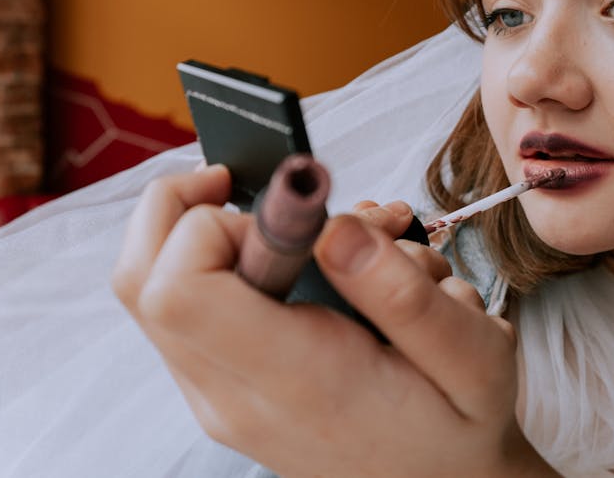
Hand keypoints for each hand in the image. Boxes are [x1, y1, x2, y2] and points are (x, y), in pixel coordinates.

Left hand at [112, 166, 558, 476]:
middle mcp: (236, 395)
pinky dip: (223, 264)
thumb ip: (406, 294)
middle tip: (254, 190)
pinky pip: (184, 311)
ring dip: (211, 232)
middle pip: (140, 282)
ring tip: (304, 229)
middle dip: (186, 208)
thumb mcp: (472, 359)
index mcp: (296, 382)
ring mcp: (220, 397)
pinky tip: (299, 262)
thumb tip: (334, 230)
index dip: (212, 223)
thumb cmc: (456, 424)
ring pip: (149, 293)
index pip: (179, 290)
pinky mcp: (223, 390)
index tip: (283, 210)